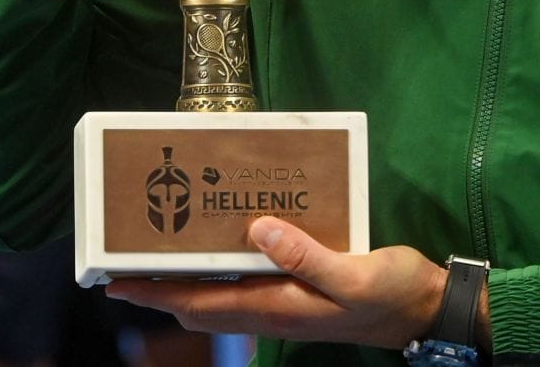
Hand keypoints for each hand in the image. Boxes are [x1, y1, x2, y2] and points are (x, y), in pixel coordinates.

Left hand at [107, 216, 450, 349]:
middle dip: (159, 291)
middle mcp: (272, 310)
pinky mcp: (297, 296)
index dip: (156, 293)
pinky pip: (243, 290)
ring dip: (186, 285)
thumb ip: (305, 254)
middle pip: (198, 307)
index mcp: (278, 307)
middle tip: (126, 263)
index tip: (115, 280)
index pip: (199, 303)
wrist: (424, 310)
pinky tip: (223, 251)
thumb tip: (256, 230)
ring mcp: (284, 306)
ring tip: (163, 256)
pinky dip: (219, 277)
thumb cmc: (391, 292)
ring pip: (217, 301)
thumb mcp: (354, 273)